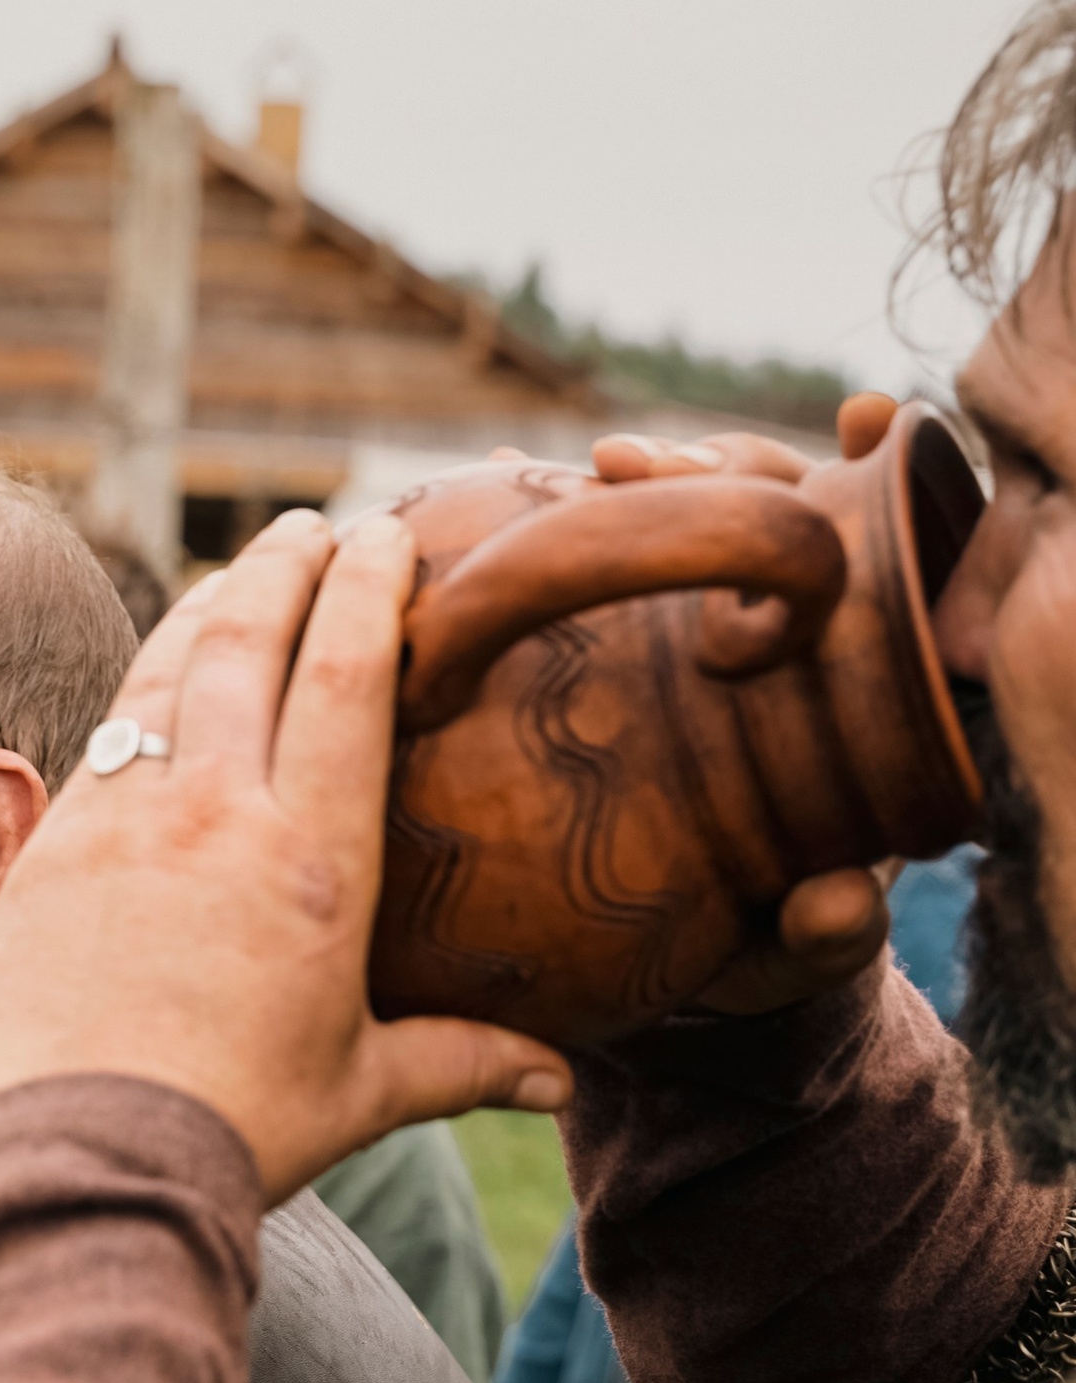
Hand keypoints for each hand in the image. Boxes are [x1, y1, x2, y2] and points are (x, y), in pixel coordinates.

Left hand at [0, 513, 571, 1203]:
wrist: (79, 1158)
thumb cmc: (232, 1130)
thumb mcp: (359, 1093)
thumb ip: (460, 1064)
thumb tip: (560, 1081)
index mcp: (312, 859)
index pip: (346, 678)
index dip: (368, 591)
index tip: (384, 536)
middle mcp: (216, 814)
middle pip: (250, 644)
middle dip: (287, 569)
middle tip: (314, 528)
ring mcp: (123, 820)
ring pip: (167, 672)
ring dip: (209, 608)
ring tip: (239, 574)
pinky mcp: (52, 848)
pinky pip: (104, 735)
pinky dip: (139, 684)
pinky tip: (154, 677)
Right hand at [585, 397, 895, 1015]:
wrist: (669, 964)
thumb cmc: (758, 947)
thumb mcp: (788, 951)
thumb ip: (824, 935)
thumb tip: (842, 906)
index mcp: (851, 676)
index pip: (874, 547)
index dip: (872, 476)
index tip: (857, 418)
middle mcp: (776, 630)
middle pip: (769, 504)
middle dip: (718, 464)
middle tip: (643, 461)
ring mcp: (684, 626)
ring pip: (678, 517)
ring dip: (639, 478)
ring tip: (594, 466)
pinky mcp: (607, 639)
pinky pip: (588, 559)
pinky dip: (552, 515)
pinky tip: (509, 477)